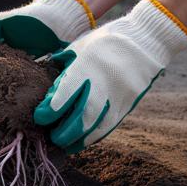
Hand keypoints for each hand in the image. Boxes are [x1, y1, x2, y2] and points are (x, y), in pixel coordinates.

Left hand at [33, 0, 186, 152]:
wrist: (146, 39)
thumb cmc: (106, 40)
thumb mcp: (81, 45)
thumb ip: (65, 63)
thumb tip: (49, 76)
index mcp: (87, 64)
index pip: (67, 92)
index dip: (52, 108)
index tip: (41, 117)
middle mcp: (103, 82)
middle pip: (82, 114)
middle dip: (65, 130)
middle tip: (52, 138)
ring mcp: (118, 94)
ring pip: (97, 123)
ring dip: (80, 138)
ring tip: (67, 146)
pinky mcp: (129, 102)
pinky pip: (111, 123)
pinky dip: (96, 135)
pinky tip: (85, 141)